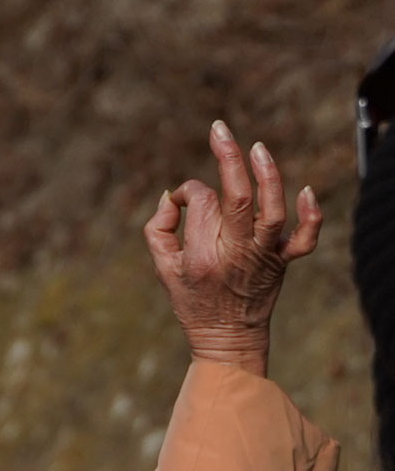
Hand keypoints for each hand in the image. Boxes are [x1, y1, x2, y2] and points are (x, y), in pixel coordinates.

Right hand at [143, 121, 320, 376]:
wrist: (229, 340)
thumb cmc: (193, 302)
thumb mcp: (163, 270)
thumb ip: (159, 230)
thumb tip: (173, 196)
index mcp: (203, 255)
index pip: (199, 202)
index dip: (187, 191)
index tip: (180, 201)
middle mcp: (236, 253)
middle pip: (237, 198)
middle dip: (228, 158)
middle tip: (219, 129)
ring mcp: (263, 257)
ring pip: (271, 210)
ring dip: (267, 176)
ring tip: (257, 148)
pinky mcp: (283, 261)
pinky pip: (305, 238)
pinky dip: (311, 215)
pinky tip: (306, 190)